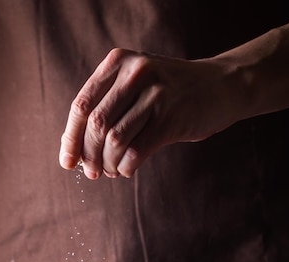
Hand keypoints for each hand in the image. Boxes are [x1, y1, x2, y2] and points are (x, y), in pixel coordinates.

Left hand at [59, 48, 233, 179]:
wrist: (221, 86)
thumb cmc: (171, 93)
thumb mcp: (137, 83)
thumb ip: (108, 105)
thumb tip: (75, 149)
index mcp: (118, 62)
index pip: (81, 105)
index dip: (70, 138)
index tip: (67, 163)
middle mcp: (135, 73)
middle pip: (95, 124)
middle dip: (89, 155)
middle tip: (92, 172)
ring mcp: (155, 95)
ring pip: (115, 140)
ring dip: (108, 163)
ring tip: (111, 171)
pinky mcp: (171, 118)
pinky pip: (137, 151)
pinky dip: (126, 167)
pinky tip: (127, 170)